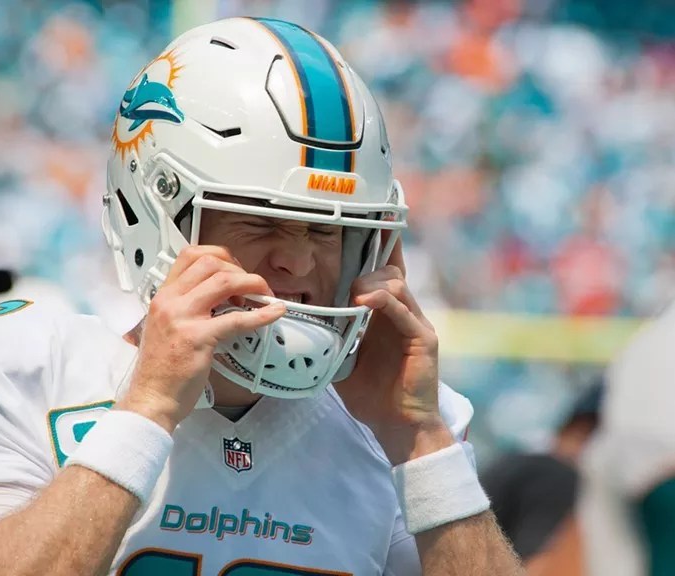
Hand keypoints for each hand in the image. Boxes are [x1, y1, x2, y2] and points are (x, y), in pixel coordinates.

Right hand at [117, 246, 285, 431]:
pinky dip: (262, 314)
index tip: (234, 270)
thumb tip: (222, 298)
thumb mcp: (166, 327)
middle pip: (211, 263)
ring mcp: (183, 318)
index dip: (219, 257)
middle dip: (239, 270)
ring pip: (224, 282)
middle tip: (251, 287)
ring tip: (263, 296)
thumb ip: (187, 308)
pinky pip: (237, 319)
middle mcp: (170, 301)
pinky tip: (275, 313)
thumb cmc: (161, 369)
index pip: (190, 255)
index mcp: (163, 296)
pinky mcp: (198, 338)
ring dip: (251, 284)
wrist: (151, 398)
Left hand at [335, 238, 454, 463]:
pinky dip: (384, 301)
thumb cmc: (372, 394)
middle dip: (367, 267)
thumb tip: (302, 322)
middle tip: (347, 283)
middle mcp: (404, 314)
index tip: (370, 221)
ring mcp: (416, 324)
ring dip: (370, 283)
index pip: (384, 273)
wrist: (397, 426)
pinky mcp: (423, 339)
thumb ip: (334, 336)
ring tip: (354, 296)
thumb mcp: (345, 359)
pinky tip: (366, 301)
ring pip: (396, 284)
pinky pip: (404, 311)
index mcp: (387, 316)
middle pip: (390, 272)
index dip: (380, 247)